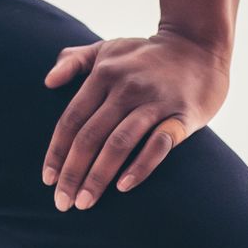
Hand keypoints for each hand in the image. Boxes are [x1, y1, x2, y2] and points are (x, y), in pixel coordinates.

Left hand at [40, 30, 230, 209]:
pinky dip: (140, 166)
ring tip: (85, 202)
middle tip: (62, 202)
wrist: (199, 45)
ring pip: (119, 143)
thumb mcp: (107, 49)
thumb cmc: (147, 54)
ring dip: (99, 176)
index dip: (57, 152)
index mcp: (104, 74)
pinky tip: (124, 187)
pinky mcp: (182, 115)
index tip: (48, 180)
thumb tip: (48, 82)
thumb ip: (75, 61)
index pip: (72, 119)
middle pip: (90, 136)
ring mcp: (154, 102)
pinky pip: (158, 144)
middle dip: (73, 172)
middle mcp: (126, 88)